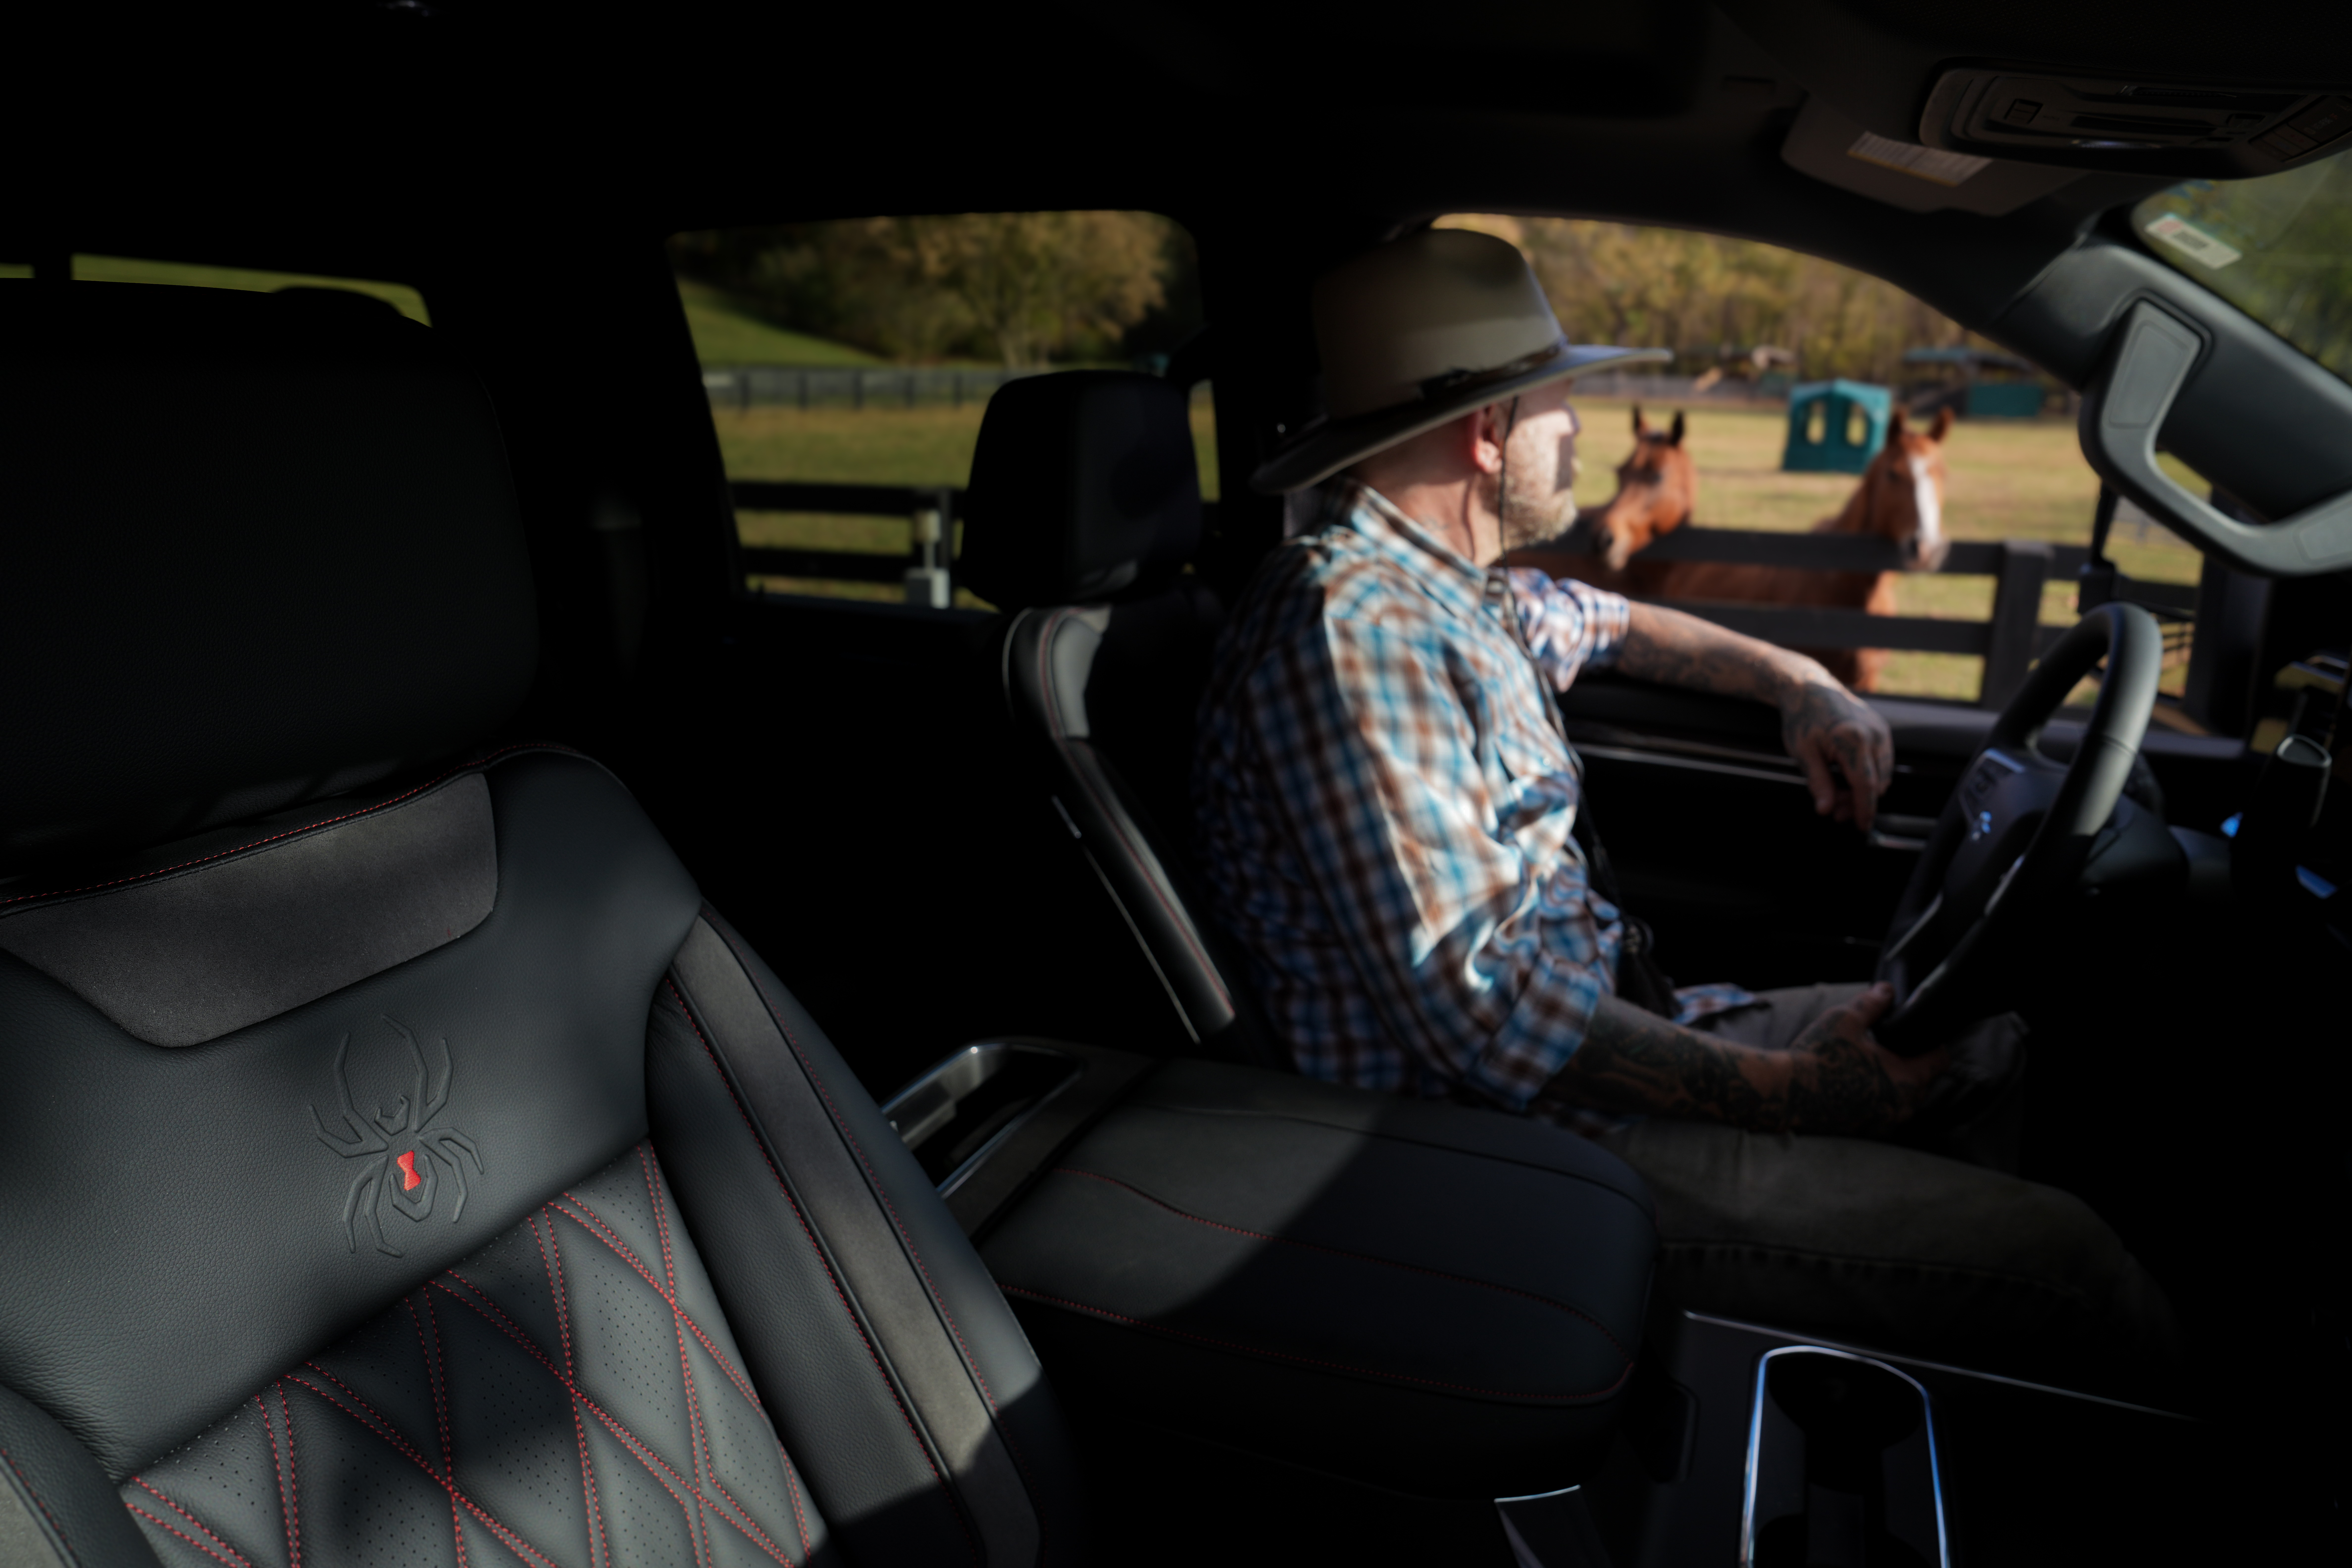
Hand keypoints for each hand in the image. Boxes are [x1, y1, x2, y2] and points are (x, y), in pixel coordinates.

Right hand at [1777, 982, 1946, 1135]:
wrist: (1785, 1093)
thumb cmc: (1818, 1056)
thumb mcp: (1845, 1019)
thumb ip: (1871, 1003)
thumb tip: (1887, 991)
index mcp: (1907, 1078)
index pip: (1940, 1061)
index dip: (1930, 1044)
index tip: (1911, 1036)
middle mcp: (1902, 1106)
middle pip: (1922, 1080)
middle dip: (1907, 1064)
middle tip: (1882, 1048)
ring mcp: (1884, 1123)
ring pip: (1902, 1099)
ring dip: (1890, 1083)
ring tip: (1864, 1067)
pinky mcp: (1866, 1133)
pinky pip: (1882, 1113)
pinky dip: (1873, 1100)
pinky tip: (1851, 1086)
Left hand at [1780, 672, 1893, 832]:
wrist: (1810, 689)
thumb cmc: (1802, 719)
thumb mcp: (1803, 753)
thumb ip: (1817, 782)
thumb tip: (1825, 809)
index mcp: (1853, 740)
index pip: (1866, 786)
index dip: (1864, 810)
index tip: (1861, 827)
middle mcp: (1873, 735)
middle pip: (1876, 784)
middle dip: (1859, 803)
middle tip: (1835, 813)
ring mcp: (1881, 731)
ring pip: (1883, 775)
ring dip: (1865, 790)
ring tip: (1838, 795)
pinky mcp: (1882, 729)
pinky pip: (1883, 761)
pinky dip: (1870, 775)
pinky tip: (1847, 778)